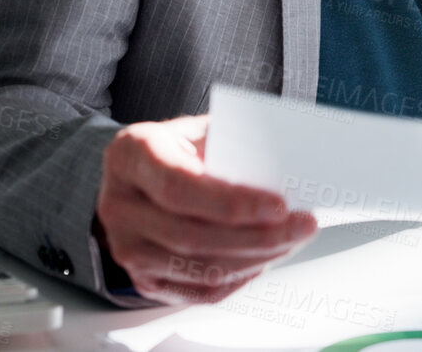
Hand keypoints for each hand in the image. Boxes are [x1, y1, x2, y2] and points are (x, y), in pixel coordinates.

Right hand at [95, 115, 317, 304]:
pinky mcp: (143, 280)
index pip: (178, 186)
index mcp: (131, 155)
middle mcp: (119, 205)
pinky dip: (240, 277)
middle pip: (191, 235)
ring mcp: (127, 248)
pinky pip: (199, 291)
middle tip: (302, 226)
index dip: (231, 202)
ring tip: (291, 240)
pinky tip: (264, 259)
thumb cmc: (179, 148)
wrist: (140, 176)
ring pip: (199, 269)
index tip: (279, 205)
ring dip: (256, 259)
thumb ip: (232, 145)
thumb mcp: (199, 130)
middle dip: (258, 237)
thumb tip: (287, 170)